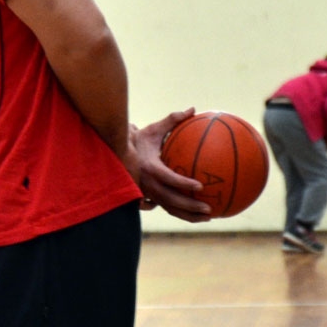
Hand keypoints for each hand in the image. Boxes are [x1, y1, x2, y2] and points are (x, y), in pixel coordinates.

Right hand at [130, 108, 212, 222]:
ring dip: (189, 215)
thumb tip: (191, 109)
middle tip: (209, 209)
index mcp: (149, 168)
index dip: (183, 183)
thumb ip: (172, 120)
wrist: (117, 155)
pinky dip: (182, 214)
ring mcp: (147, 193)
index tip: (200, 185)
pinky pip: (167, 208)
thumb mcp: (153, 129)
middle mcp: (147, 184)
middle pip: (170, 200)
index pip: (168, 178)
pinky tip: (196, 216)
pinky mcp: (149, 198)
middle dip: (190, 206)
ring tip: (208, 217)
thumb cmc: (138, 140)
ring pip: (169, 208)